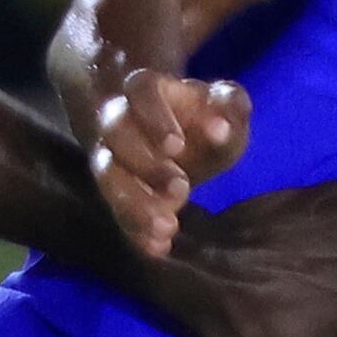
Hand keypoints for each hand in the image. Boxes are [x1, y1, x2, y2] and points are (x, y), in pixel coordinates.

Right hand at [89, 70, 250, 258]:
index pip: (140, 90)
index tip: (177, 145)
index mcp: (147, 89)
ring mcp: (111, 156)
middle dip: (145, 162)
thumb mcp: (224, 108)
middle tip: (182, 187)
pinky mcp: (115, 192)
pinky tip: (159, 247)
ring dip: (135, 203)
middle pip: (116, 132)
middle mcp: (119, 120)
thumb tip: (222, 126)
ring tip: (168, 226)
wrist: (177, 140)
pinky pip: (116, 211)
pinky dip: (135, 231)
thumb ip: (229, 107)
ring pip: (107, 176)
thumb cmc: (202, 118)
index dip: (154, 117)